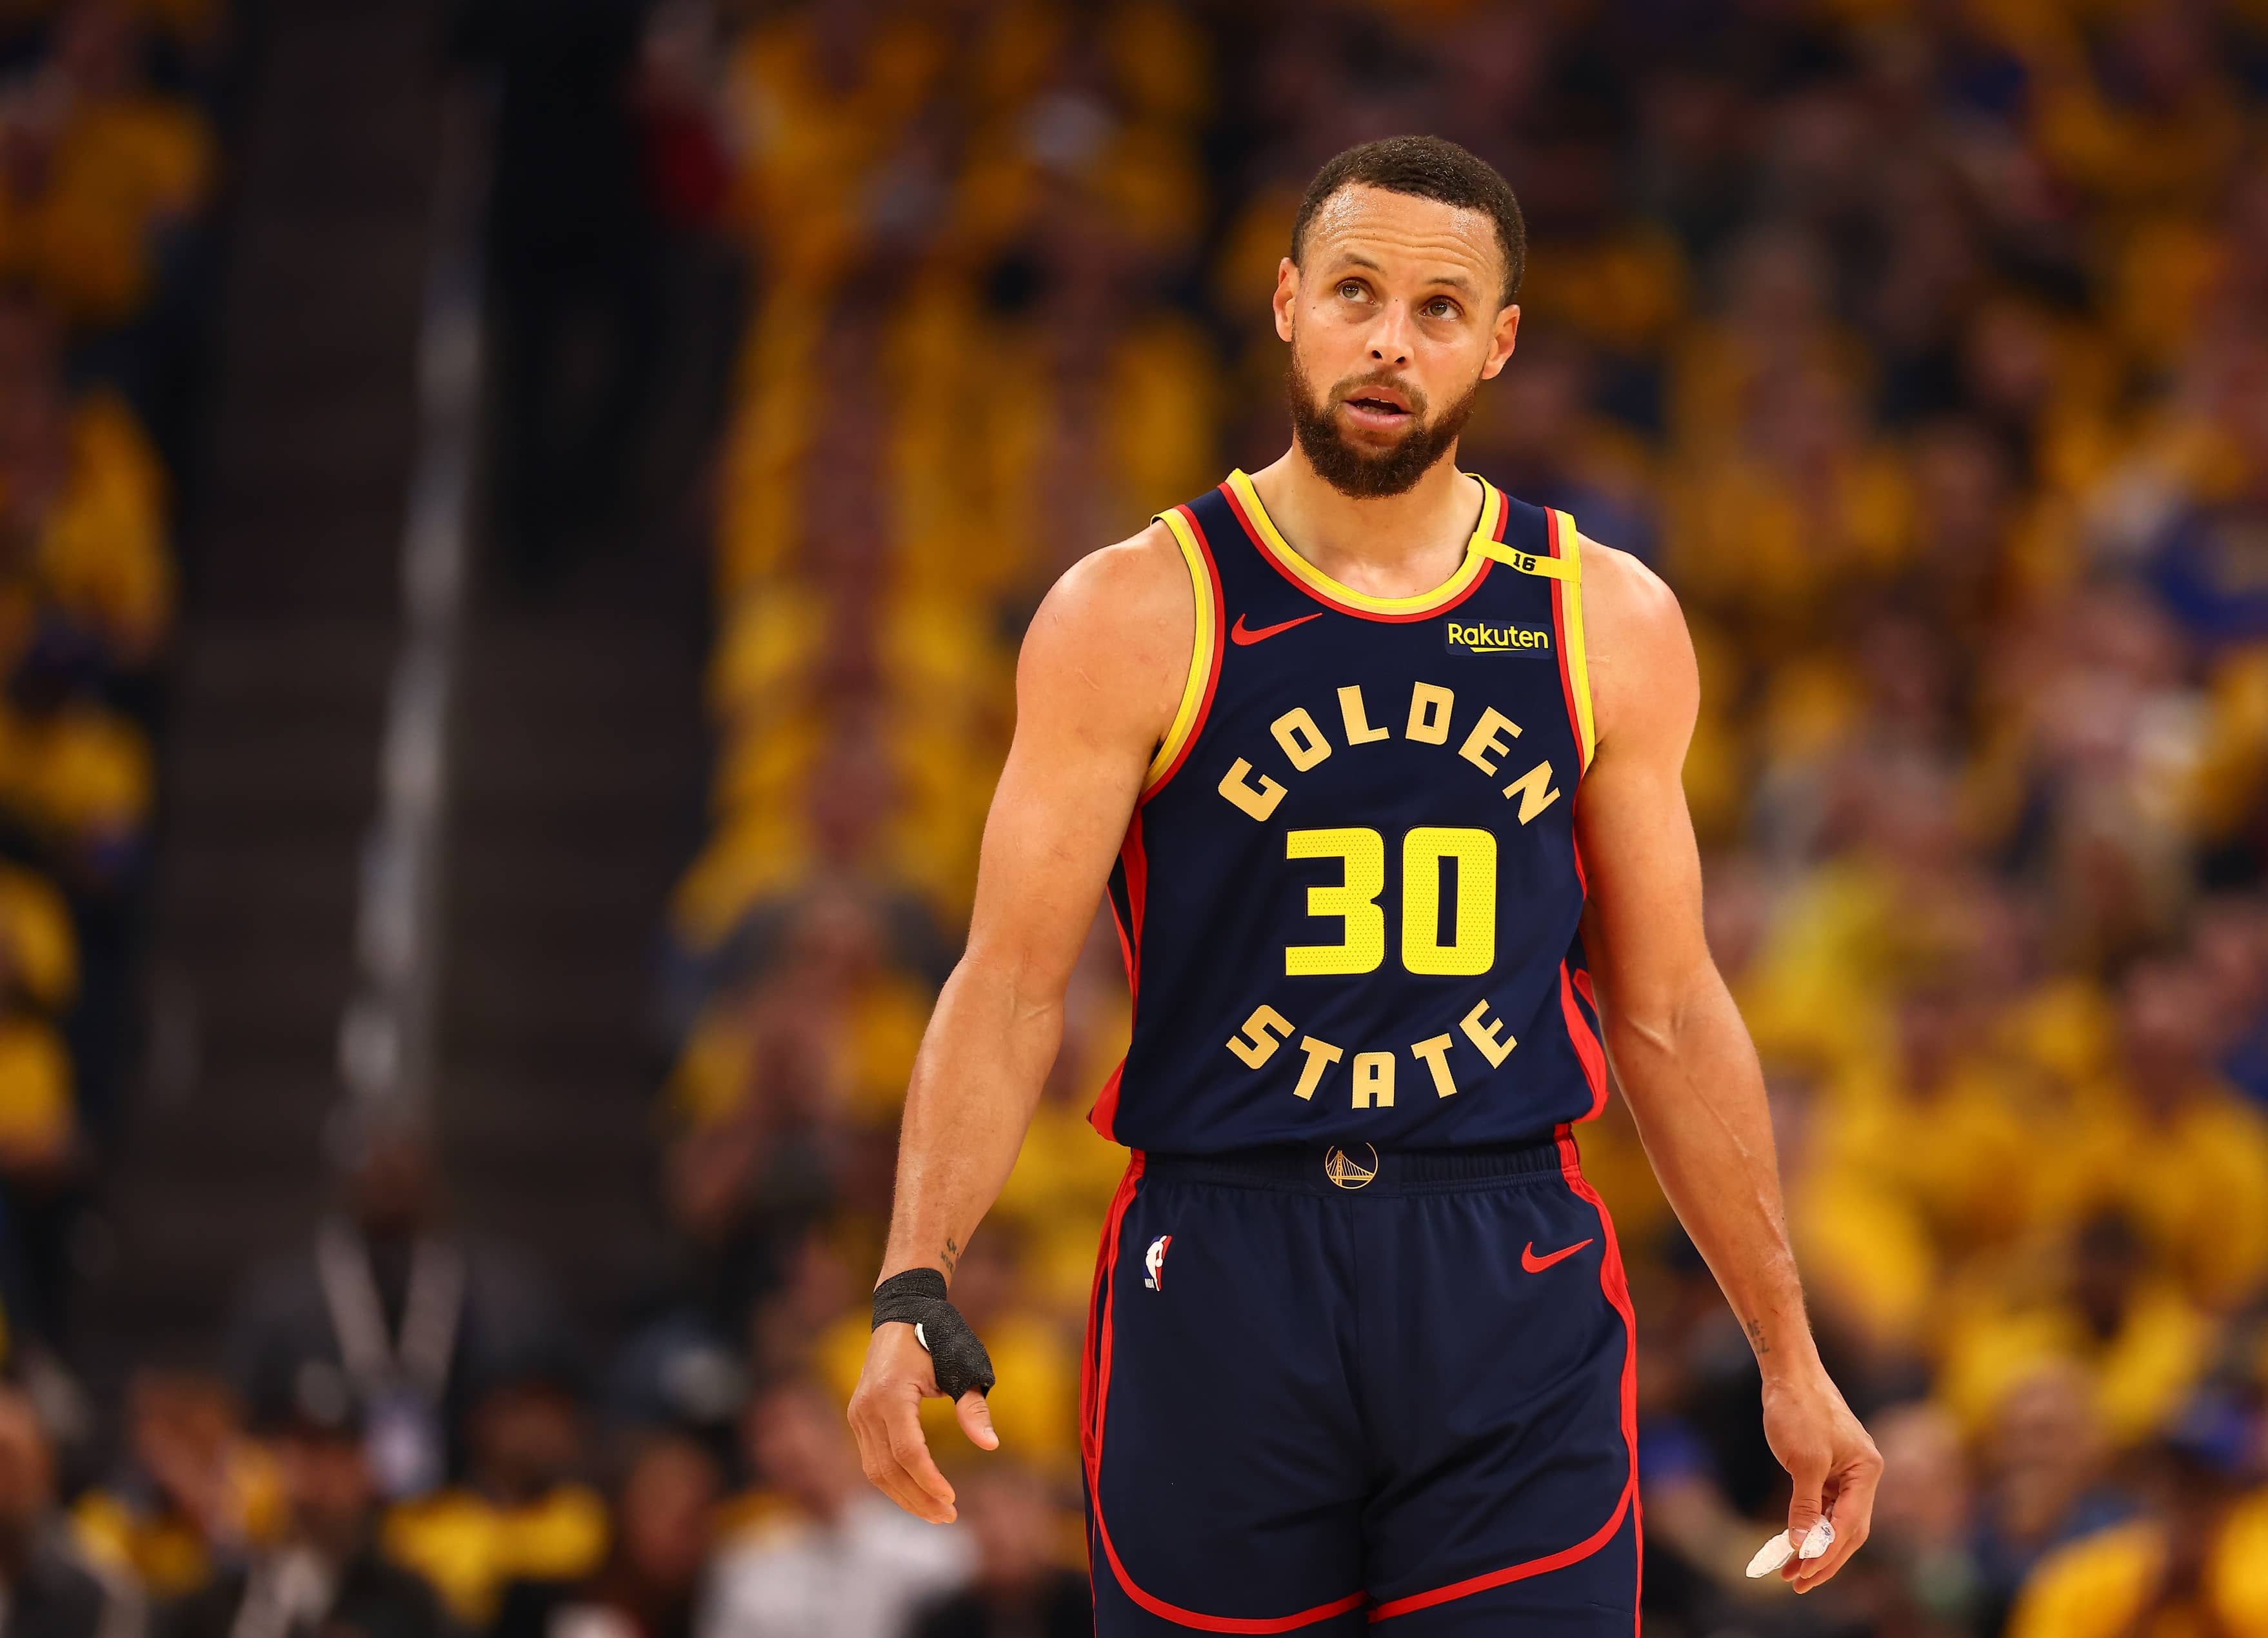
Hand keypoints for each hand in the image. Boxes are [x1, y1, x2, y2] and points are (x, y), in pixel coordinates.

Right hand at [846, 1320, 998, 1523]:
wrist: (904, 1311)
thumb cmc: (939, 1336)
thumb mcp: (963, 1366)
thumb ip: (973, 1405)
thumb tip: (990, 1444)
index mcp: (891, 1395)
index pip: (907, 1452)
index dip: (928, 1480)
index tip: (952, 1499)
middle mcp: (866, 1408)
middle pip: (888, 1469)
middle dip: (918, 1498)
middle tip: (948, 1517)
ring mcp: (858, 1414)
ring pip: (875, 1470)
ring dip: (904, 1496)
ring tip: (936, 1514)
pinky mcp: (858, 1417)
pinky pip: (872, 1460)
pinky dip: (894, 1481)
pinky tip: (917, 1493)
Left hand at [1760, 1367, 1881, 1592]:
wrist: (1789, 1371)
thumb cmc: (1799, 1409)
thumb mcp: (1802, 1460)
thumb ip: (1804, 1505)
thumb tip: (1801, 1546)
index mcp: (1867, 1472)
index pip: (1851, 1524)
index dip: (1827, 1552)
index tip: (1804, 1572)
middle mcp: (1863, 1475)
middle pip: (1848, 1530)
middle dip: (1823, 1558)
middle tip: (1797, 1582)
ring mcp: (1846, 1472)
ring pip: (1834, 1521)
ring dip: (1813, 1546)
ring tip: (1788, 1572)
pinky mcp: (1828, 1468)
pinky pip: (1823, 1506)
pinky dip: (1809, 1525)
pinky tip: (1792, 1543)